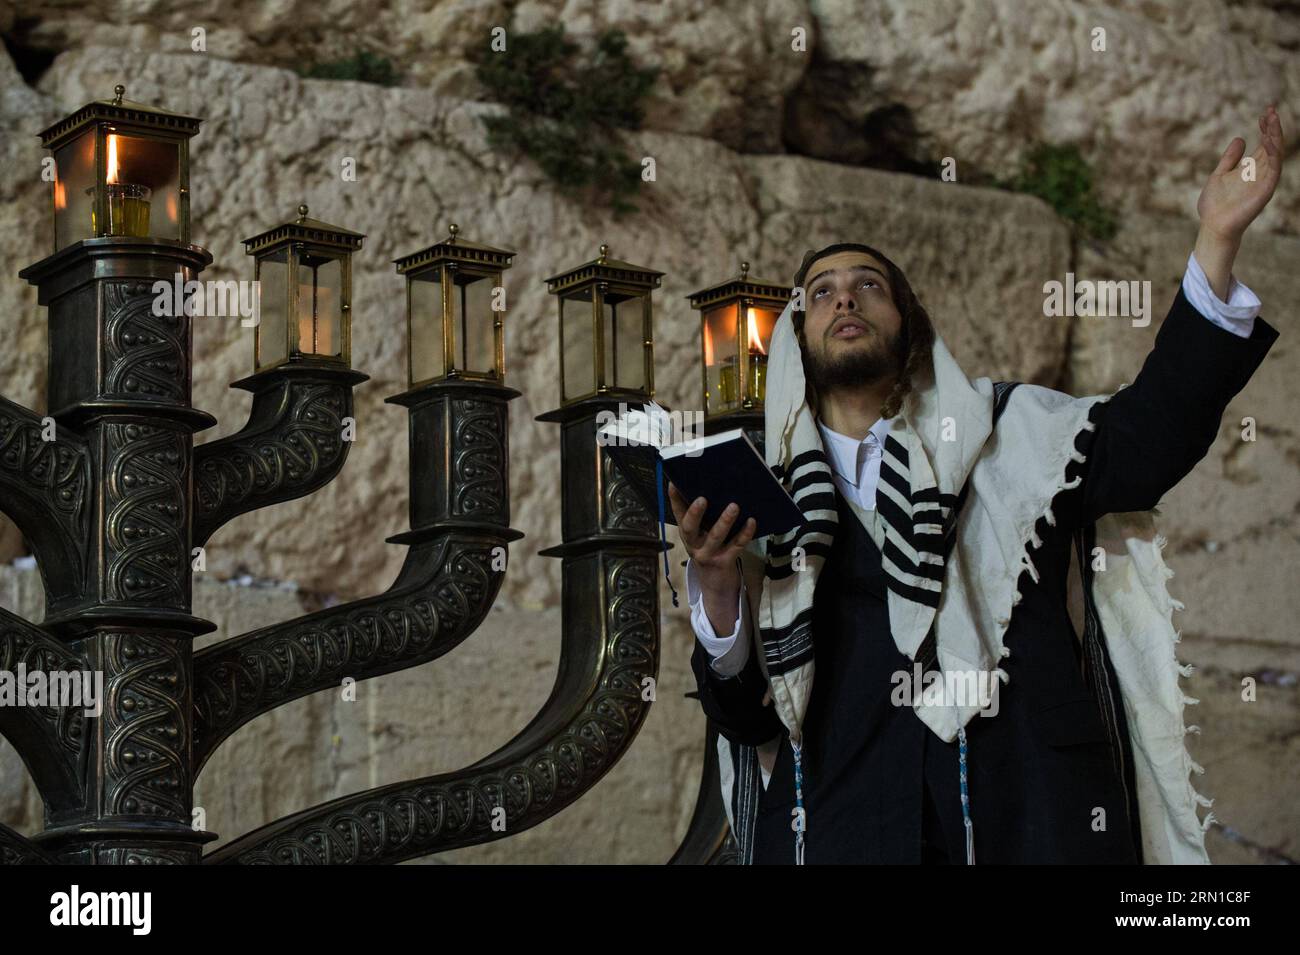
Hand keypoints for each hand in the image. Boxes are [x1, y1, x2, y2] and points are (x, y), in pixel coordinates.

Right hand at [668, 483, 756, 571]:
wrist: (715, 585)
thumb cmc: (709, 550)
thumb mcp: (700, 536)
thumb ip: (703, 518)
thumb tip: (713, 488)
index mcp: (687, 534)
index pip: (678, 514)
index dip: (674, 499)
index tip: (673, 482)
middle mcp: (694, 544)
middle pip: (690, 528)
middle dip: (695, 513)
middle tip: (702, 499)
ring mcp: (708, 554)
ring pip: (715, 536)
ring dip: (725, 521)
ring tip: (734, 506)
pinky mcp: (724, 561)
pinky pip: (736, 546)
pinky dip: (745, 533)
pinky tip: (752, 521)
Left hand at [1197, 105, 1283, 242]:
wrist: (1213, 226)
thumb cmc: (1215, 205)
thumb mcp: (1219, 174)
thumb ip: (1230, 158)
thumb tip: (1240, 138)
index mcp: (1250, 168)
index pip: (1263, 143)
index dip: (1265, 128)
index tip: (1264, 112)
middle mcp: (1260, 172)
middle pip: (1271, 145)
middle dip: (1272, 127)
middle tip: (1271, 110)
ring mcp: (1264, 180)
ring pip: (1275, 154)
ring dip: (1275, 136)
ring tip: (1272, 120)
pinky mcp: (1266, 190)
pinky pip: (1274, 169)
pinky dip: (1274, 154)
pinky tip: (1269, 140)